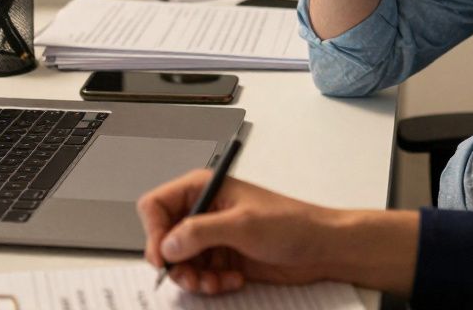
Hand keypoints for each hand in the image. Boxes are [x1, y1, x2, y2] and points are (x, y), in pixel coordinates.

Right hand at [136, 171, 341, 294]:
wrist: (319, 248)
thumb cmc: (290, 222)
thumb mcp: (242, 224)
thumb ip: (200, 232)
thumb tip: (167, 243)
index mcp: (203, 188)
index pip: (156, 205)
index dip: (153, 232)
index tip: (163, 257)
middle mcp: (203, 210)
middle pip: (163, 239)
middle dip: (176, 263)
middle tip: (192, 278)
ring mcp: (212, 235)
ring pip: (180, 262)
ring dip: (195, 278)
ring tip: (215, 282)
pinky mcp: (221, 256)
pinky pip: (200, 275)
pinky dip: (211, 283)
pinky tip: (232, 279)